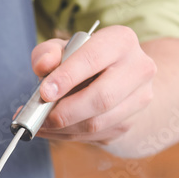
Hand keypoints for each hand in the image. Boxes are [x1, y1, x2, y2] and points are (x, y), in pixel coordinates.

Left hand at [30, 25, 156, 145]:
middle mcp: (138, 68)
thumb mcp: (63, 49)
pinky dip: (66, 135)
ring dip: (62, 128)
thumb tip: (43, 65)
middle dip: (64, 112)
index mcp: (121, 41)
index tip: (44, 93)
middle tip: (39, 116)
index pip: (93, 59)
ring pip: (97, 123)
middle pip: (101, 98)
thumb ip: (48, 52)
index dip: (67, 77)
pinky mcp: (129, 122)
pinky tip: (51, 130)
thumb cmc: (83, 61)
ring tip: (40, 124)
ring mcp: (139, 98)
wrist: (116, 79)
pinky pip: (94, 136)